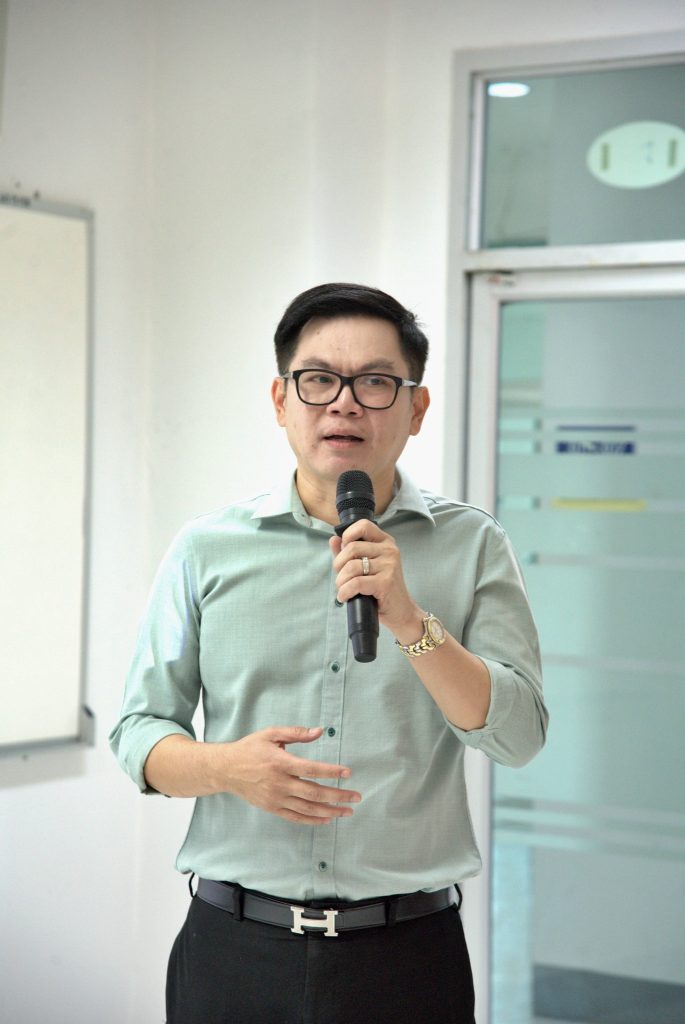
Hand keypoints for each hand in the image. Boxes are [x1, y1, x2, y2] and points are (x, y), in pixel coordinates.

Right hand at [222, 726, 360, 824]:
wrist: (226, 769)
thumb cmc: (249, 749)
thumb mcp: (270, 734)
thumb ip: (296, 733)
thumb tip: (320, 731)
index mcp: (280, 763)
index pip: (311, 769)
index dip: (331, 772)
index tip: (348, 773)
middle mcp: (279, 783)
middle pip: (314, 792)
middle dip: (338, 796)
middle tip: (356, 796)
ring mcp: (275, 798)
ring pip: (307, 808)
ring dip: (330, 811)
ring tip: (347, 811)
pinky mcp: (272, 808)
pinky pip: (296, 817)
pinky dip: (313, 820)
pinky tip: (327, 819)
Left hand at [329, 519, 423, 641]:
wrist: (401, 612)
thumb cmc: (382, 589)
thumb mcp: (366, 567)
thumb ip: (349, 553)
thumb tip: (333, 539)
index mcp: (385, 542)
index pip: (363, 525)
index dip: (348, 535)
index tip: (344, 551)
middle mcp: (389, 551)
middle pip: (352, 548)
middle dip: (338, 565)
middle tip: (341, 577)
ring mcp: (389, 566)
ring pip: (351, 567)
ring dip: (340, 581)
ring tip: (343, 589)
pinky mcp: (385, 583)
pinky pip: (355, 583)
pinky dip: (345, 592)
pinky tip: (345, 597)